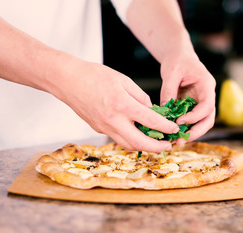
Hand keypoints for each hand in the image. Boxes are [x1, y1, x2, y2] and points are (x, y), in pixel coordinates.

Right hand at [55, 60, 178, 151]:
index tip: (175, 129)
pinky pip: (118, 139)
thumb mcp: (123, 80)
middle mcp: (113, 120)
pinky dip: (131, 140)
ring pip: (128, 145)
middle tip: (169, 145)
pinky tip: (138, 135)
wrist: (67, 80)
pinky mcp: (98, 129)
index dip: (166, 127)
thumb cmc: (95, 75)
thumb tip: (151, 111)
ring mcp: (104, 127)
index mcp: (122, 104)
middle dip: (158, 147)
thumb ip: (140, 97)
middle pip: (140, 143)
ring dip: (144, 147)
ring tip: (156, 143)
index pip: (151, 121)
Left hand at [160, 50, 215, 144]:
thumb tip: (164, 112)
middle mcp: (207, 96)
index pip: (207, 105)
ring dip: (191, 133)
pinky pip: (192, 121)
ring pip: (202, 123)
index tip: (179, 121)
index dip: (195, 116)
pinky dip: (184, 129)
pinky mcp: (193, 107)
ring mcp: (201, 102)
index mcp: (207, 85)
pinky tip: (173, 135)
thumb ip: (168, 91)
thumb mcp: (171, 73)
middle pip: (208, 119)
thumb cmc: (177, 60)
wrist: (178, 56)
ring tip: (176, 141)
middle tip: (181, 140)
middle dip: (196, 132)